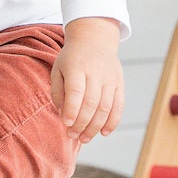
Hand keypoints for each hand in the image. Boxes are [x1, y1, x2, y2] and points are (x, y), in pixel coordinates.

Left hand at [50, 18, 123, 141]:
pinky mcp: (119, 84)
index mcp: (77, 67)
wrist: (94, 40)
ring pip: (105, 107)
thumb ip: (58, 91)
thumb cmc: (72, 59)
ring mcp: (110, 78)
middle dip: (82, 123)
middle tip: (72, 135)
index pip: (76, 91)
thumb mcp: (58, 69)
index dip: (72, 110)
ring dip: (95, 127)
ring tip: (84, 138)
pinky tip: (103, 133)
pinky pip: (118, 106)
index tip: (66, 124)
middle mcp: (96, 72)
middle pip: (91, 103)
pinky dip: (112, 122)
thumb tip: (63, 114)